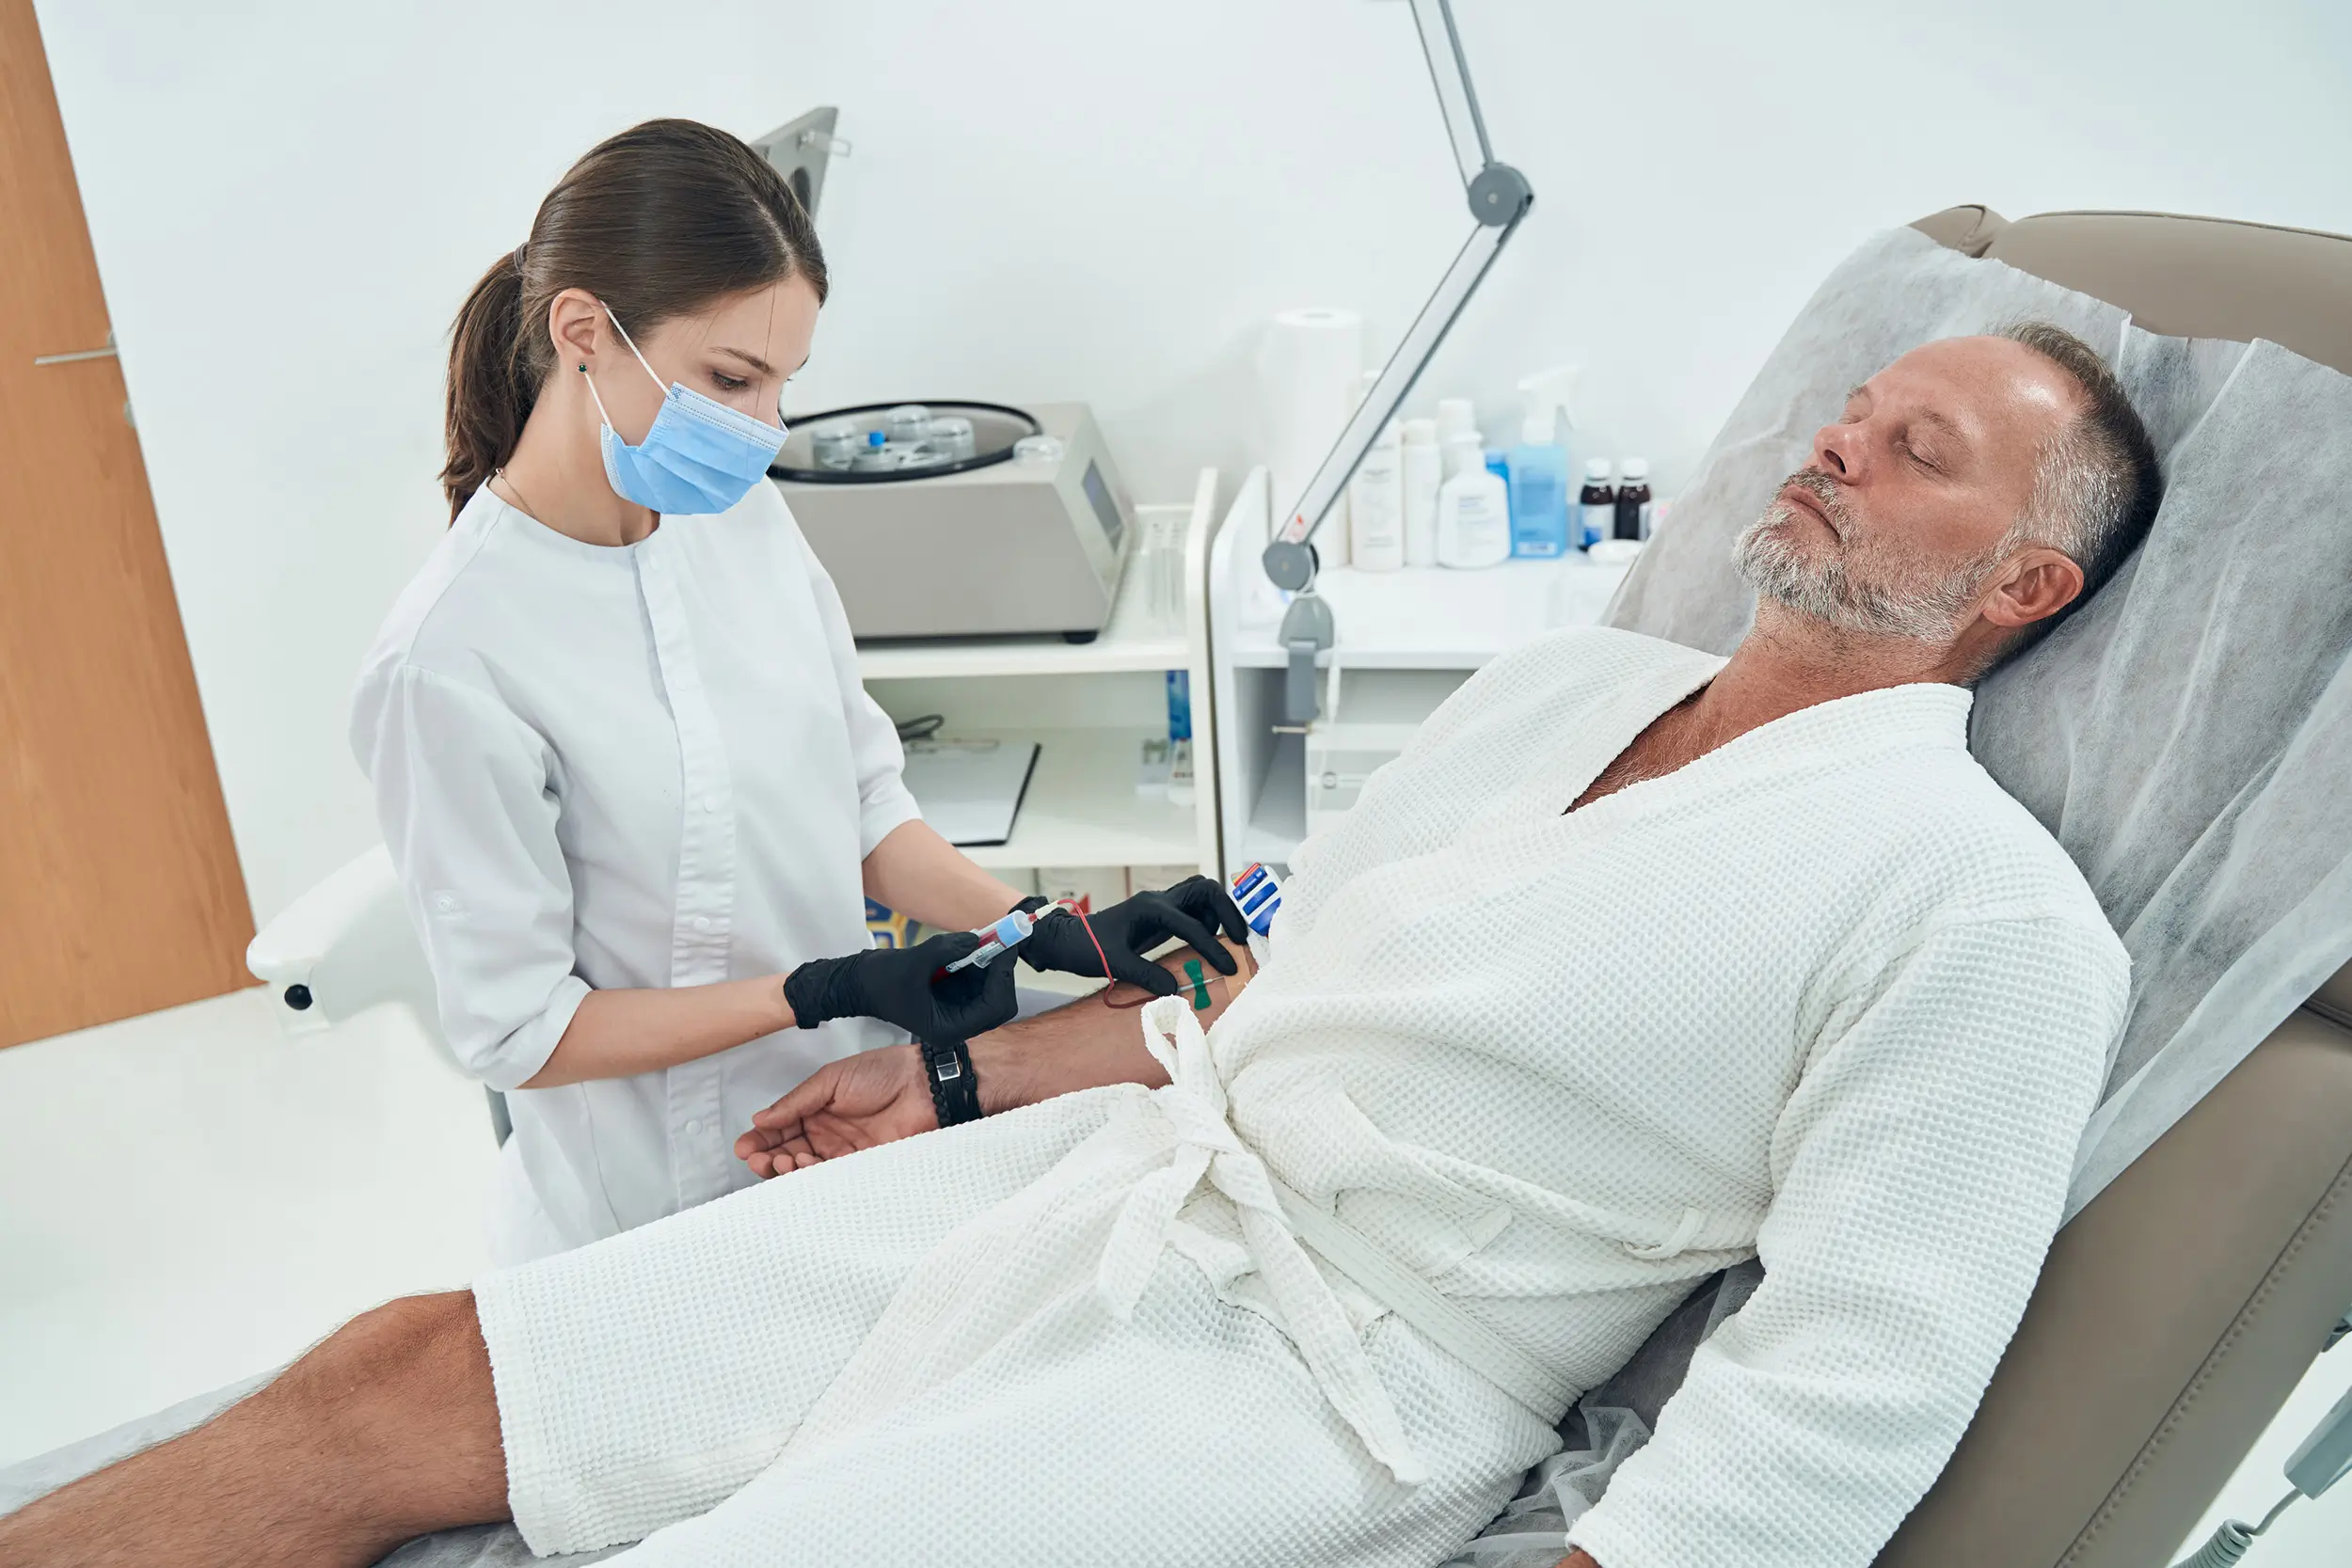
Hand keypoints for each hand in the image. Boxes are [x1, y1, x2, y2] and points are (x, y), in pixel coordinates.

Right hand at [735, 1044, 934, 1176]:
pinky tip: (805, 1169)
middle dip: (769, 1159)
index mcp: (815, 1109)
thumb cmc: (882, 1072)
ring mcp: (843, 1152)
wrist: (924, 1085)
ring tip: (784, 1161)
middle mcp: (826, 1133)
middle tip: (759, 1159)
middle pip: (788, 1153)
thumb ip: (797, 1101)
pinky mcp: (862, 1167)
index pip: (780, 1129)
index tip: (745, 1148)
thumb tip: (761, 1119)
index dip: (760, 1139)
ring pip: (807, 1170)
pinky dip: (814, 1178)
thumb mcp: (831, 1079)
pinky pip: (832, 1179)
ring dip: (788, 1169)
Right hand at [784, 929, 1018, 1042]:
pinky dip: (977, 961)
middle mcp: (958, 1023)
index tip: (1003, 948)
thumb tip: (977, 938)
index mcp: (950, 1029)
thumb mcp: (914, 963)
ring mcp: (957, 1009)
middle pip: (997, 1000)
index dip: (1002, 977)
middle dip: (999, 970)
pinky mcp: (952, 995)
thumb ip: (947, 950)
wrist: (858, 983)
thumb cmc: (880, 981)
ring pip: (989, 987)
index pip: (993, 1008)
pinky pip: (976, 978)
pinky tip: (968, 944)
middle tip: (998, 941)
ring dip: (989, 962)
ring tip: (984, 938)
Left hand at [1021, 876, 1250, 996]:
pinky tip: (1208, 942)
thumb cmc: (1087, 949)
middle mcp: (1159, 900)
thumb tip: (1176, 989)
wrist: (1068, 940)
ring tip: (1223, 942)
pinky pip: (1193, 908)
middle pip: (1206, 889)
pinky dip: (1207, 920)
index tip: (1229, 968)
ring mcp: (1160, 904)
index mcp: (1151, 909)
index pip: (1193, 925)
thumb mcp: (1116, 964)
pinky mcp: (1160, 914)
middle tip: (1237, 939)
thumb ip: (1147, 975)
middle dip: (1228, 911)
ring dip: (1218, 913)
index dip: (1213, 948)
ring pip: (1201, 894)